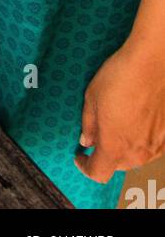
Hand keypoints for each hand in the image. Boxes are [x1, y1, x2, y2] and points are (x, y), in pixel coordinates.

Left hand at [75, 38, 164, 183]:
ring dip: (124, 148)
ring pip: (135, 157)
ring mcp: (155, 146)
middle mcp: (137, 153)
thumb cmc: (119, 77)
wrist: (151, 63)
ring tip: (118, 124)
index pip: (98, 173)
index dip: (85, 167)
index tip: (80, 156)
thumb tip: (87, 140)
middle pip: (117, 165)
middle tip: (98, 134)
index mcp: (114, 147)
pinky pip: (150, 147)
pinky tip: (136, 122)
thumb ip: (88, 125)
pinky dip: (141, 140)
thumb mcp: (91, 98)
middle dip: (105, 154)